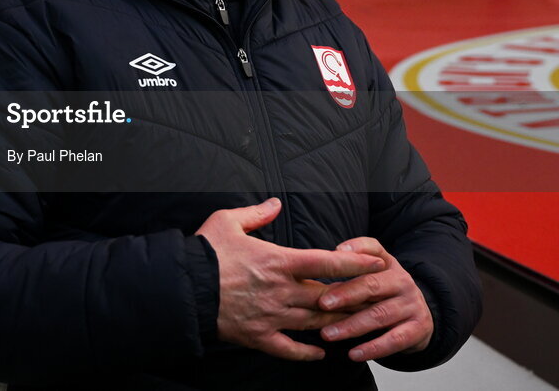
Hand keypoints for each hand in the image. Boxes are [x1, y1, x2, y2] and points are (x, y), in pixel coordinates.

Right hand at [195, 198, 385, 361]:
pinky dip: (308, 354)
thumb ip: (256, 213)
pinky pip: (290, 350)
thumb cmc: (204, 253)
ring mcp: (272, 316)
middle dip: (352, 298)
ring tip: (354, 323)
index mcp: (278, 261)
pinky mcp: (259, 337)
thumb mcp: (227, 221)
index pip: (327, 263)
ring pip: (315, 324)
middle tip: (372, 298)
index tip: (376, 263)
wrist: (182, 287)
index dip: (355, 263)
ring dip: (336, 324)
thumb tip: (275, 203)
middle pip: (328, 297)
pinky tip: (320, 353)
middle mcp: (281, 291)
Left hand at [318, 236, 432, 360]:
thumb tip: (330, 257)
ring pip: (379, 315)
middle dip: (345, 294)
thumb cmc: (383, 292)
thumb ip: (352, 263)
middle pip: (372, 285)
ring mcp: (412, 305)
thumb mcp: (372, 272)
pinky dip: (373, 348)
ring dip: (351, 326)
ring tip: (328, 334)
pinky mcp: (418, 329)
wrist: (420, 316)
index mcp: (388, 263)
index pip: (373, 249)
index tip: (333, 254)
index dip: (355, 250)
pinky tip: (354, 354)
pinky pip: (394, 340)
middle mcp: (403, 281)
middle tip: (322, 304)